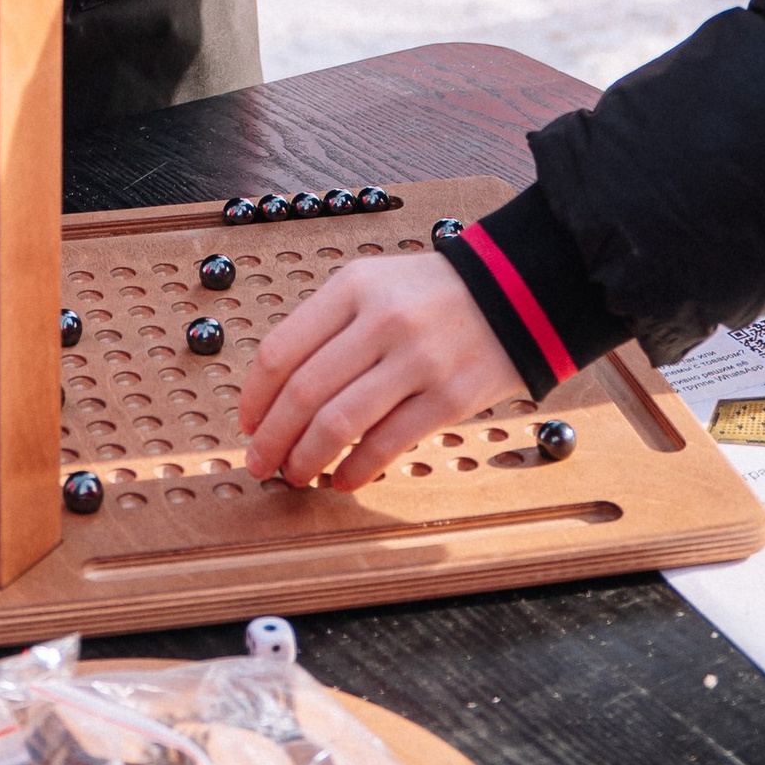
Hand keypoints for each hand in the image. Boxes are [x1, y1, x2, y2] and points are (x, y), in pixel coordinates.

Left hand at [237, 253, 526, 490]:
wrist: (516, 291)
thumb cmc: (432, 294)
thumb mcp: (373, 284)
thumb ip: (327, 326)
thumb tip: (276, 393)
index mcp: (353, 287)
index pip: (282, 350)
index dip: (256, 397)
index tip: (247, 423)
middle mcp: (381, 320)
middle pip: (304, 392)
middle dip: (273, 438)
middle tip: (260, 463)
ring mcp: (417, 359)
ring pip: (339, 423)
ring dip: (306, 459)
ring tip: (296, 475)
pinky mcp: (449, 397)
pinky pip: (387, 444)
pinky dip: (356, 470)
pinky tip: (344, 479)